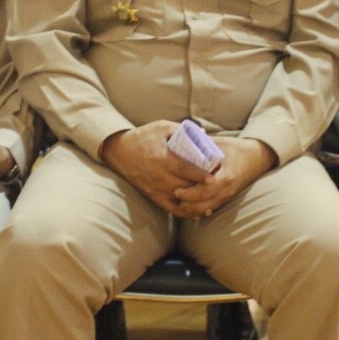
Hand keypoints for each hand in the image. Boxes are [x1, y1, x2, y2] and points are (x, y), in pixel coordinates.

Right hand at [99, 122, 216, 214]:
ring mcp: (156, 188)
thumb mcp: (162, 127)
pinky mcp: (153, 196)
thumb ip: (183, 130)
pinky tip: (197, 212)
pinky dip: (185, 212)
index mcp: (161, 158)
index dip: (200, 175)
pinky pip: (170, 209)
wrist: (119, 152)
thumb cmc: (143, 137)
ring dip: (197, 201)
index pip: (184, 169)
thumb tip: (204, 134)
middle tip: (219, 184)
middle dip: (202, 188)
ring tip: (212, 197)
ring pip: (180, 200)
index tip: (214, 178)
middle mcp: (159, 176)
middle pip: (185, 187)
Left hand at [169, 137, 277, 219]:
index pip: (206, 190)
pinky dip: (198, 210)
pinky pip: (211, 209)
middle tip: (173, 197)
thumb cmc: (237, 149)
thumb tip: (181, 140)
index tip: (176, 190)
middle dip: (187, 203)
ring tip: (177, 203)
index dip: (190, 193)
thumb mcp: (221, 144)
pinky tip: (187, 207)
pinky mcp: (226, 198)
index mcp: (226, 176)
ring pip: (206, 209)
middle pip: (204, 204)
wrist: (257, 159)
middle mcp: (228, 189)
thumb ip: (202, 145)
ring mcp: (228, 196)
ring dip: (191, 208)